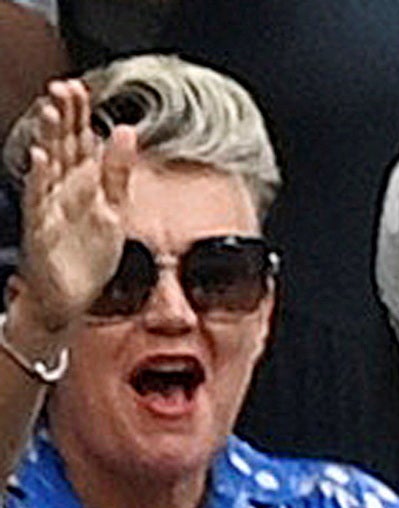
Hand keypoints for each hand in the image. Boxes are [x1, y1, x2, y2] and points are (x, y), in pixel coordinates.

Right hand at [12, 80, 131, 340]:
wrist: (70, 297)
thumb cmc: (86, 253)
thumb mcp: (113, 207)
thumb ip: (118, 171)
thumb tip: (126, 130)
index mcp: (78, 182)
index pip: (77, 140)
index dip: (77, 114)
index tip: (80, 87)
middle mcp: (60, 189)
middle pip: (61, 146)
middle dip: (61, 117)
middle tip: (62, 88)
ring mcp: (48, 207)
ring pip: (47, 166)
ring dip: (48, 139)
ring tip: (51, 113)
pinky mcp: (41, 228)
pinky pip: (39, 200)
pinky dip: (39, 179)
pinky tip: (41, 159)